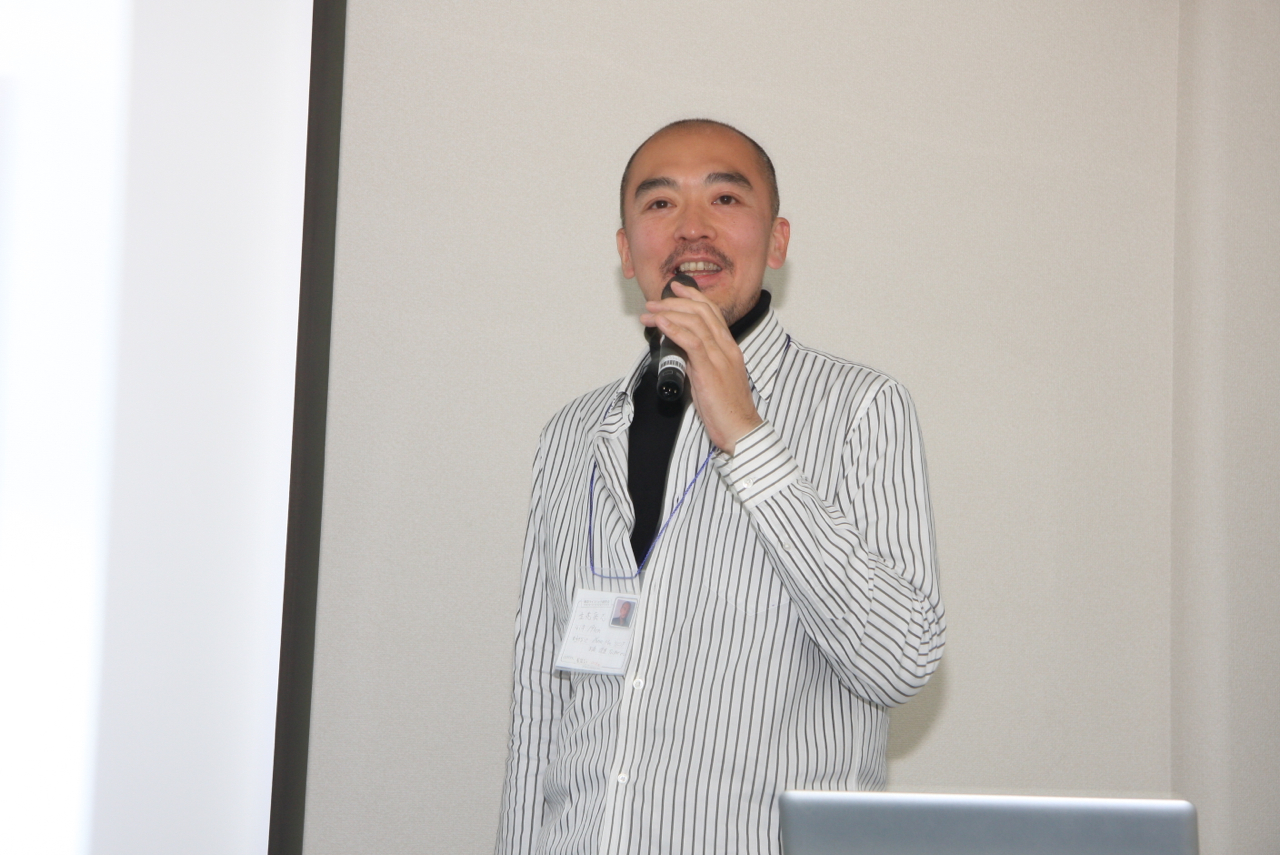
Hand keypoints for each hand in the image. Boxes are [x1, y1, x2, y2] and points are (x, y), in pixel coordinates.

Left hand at [640, 282, 762, 452]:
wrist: (740, 429)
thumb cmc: (727, 409)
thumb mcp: (712, 378)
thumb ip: (699, 361)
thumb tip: (680, 351)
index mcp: (729, 348)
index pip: (713, 312)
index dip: (693, 297)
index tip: (675, 289)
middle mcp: (727, 348)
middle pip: (702, 312)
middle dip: (674, 303)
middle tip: (653, 303)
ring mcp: (720, 358)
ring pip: (695, 322)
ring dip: (668, 314)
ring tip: (649, 314)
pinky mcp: (710, 371)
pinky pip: (692, 342)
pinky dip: (674, 329)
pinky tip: (661, 324)